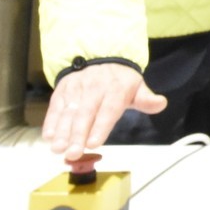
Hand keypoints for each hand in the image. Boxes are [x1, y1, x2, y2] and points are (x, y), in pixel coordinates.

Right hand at [42, 63, 166, 163]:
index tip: (93, 143)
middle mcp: (94, 88)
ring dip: (62, 131)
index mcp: (115, 89)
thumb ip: (146, 99)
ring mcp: (76, 89)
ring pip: (68, 112)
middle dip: (77, 135)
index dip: (100, 127)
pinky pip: (55, 106)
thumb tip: (160, 103)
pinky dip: (51, 121)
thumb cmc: (119, 80)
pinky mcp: (62, 90)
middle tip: (73, 153)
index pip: (108, 110)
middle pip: (85, 114)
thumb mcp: (136, 86)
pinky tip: (49, 136)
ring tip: (58, 149)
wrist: (99, 56)